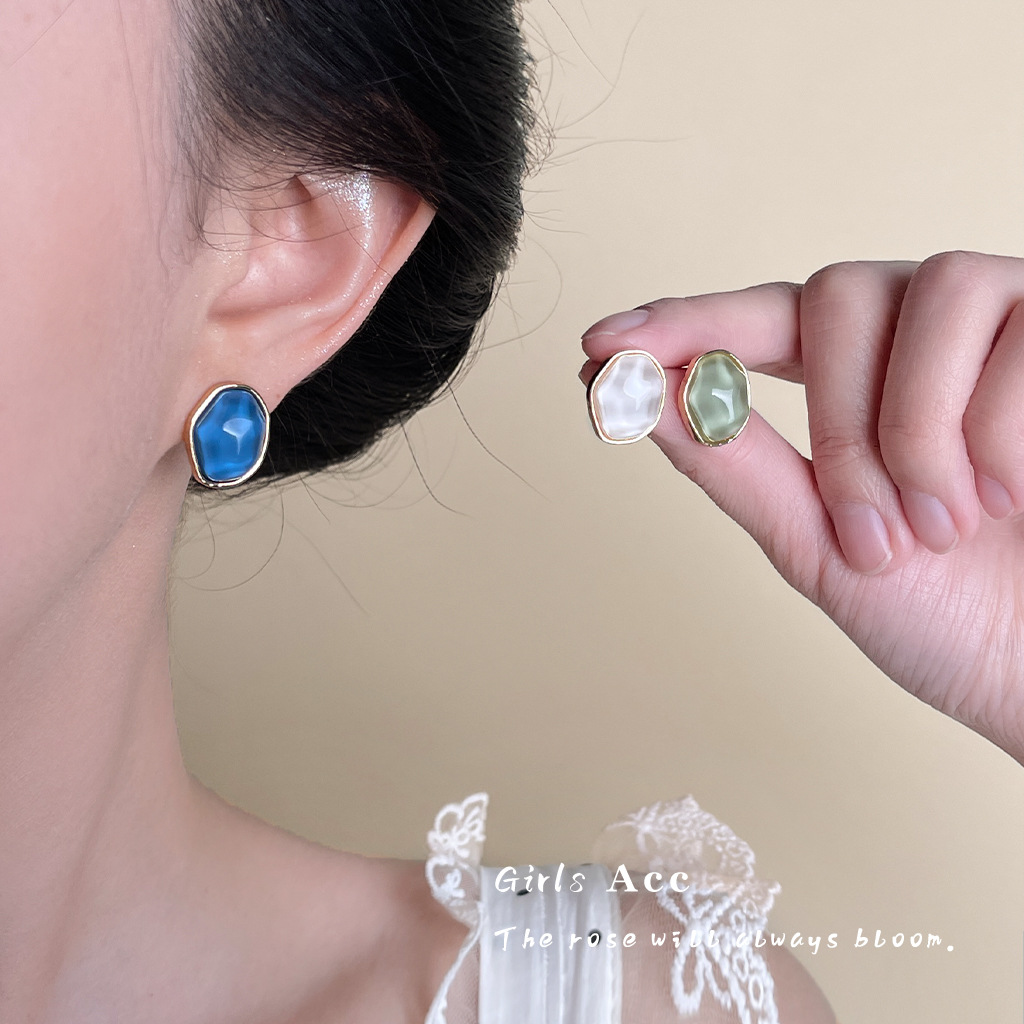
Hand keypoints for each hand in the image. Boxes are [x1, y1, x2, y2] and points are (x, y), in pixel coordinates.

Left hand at [579, 252, 1023, 765]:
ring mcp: (999, 322)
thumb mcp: (816, 542)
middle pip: (834, 295)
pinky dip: (997, 428)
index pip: (755, 320)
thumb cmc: (946, 612)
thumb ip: (731, 461)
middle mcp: (918, 332)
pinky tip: (1014, 493)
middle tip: (875, 537)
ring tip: (949, 525)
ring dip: (918, 431)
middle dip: (841, 425)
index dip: (682, 322)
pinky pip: (1019, 324)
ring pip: (926, 293)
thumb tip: (638, 394)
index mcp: (853, 379)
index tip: (601, 348)